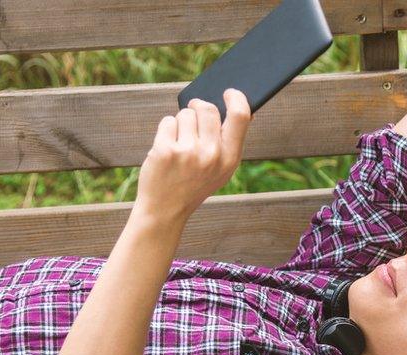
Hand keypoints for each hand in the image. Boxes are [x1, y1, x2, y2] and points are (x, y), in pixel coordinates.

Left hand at [135, 88, 251, 220]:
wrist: (165, 210)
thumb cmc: (193, 184)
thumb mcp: (221, 170)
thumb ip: (230, 143)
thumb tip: (241, 108)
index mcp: (230, 158)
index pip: (241, 116)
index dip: (236, 98)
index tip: (228, 92)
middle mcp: (211, 154)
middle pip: (207, 108)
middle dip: (197, 107)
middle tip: (192, 113)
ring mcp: (188, 152)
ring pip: (185, 113)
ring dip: (180, 123)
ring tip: (178, 144)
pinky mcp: (165, 150)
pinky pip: (167, 121)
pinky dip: (165, 130)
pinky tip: (166, 148)